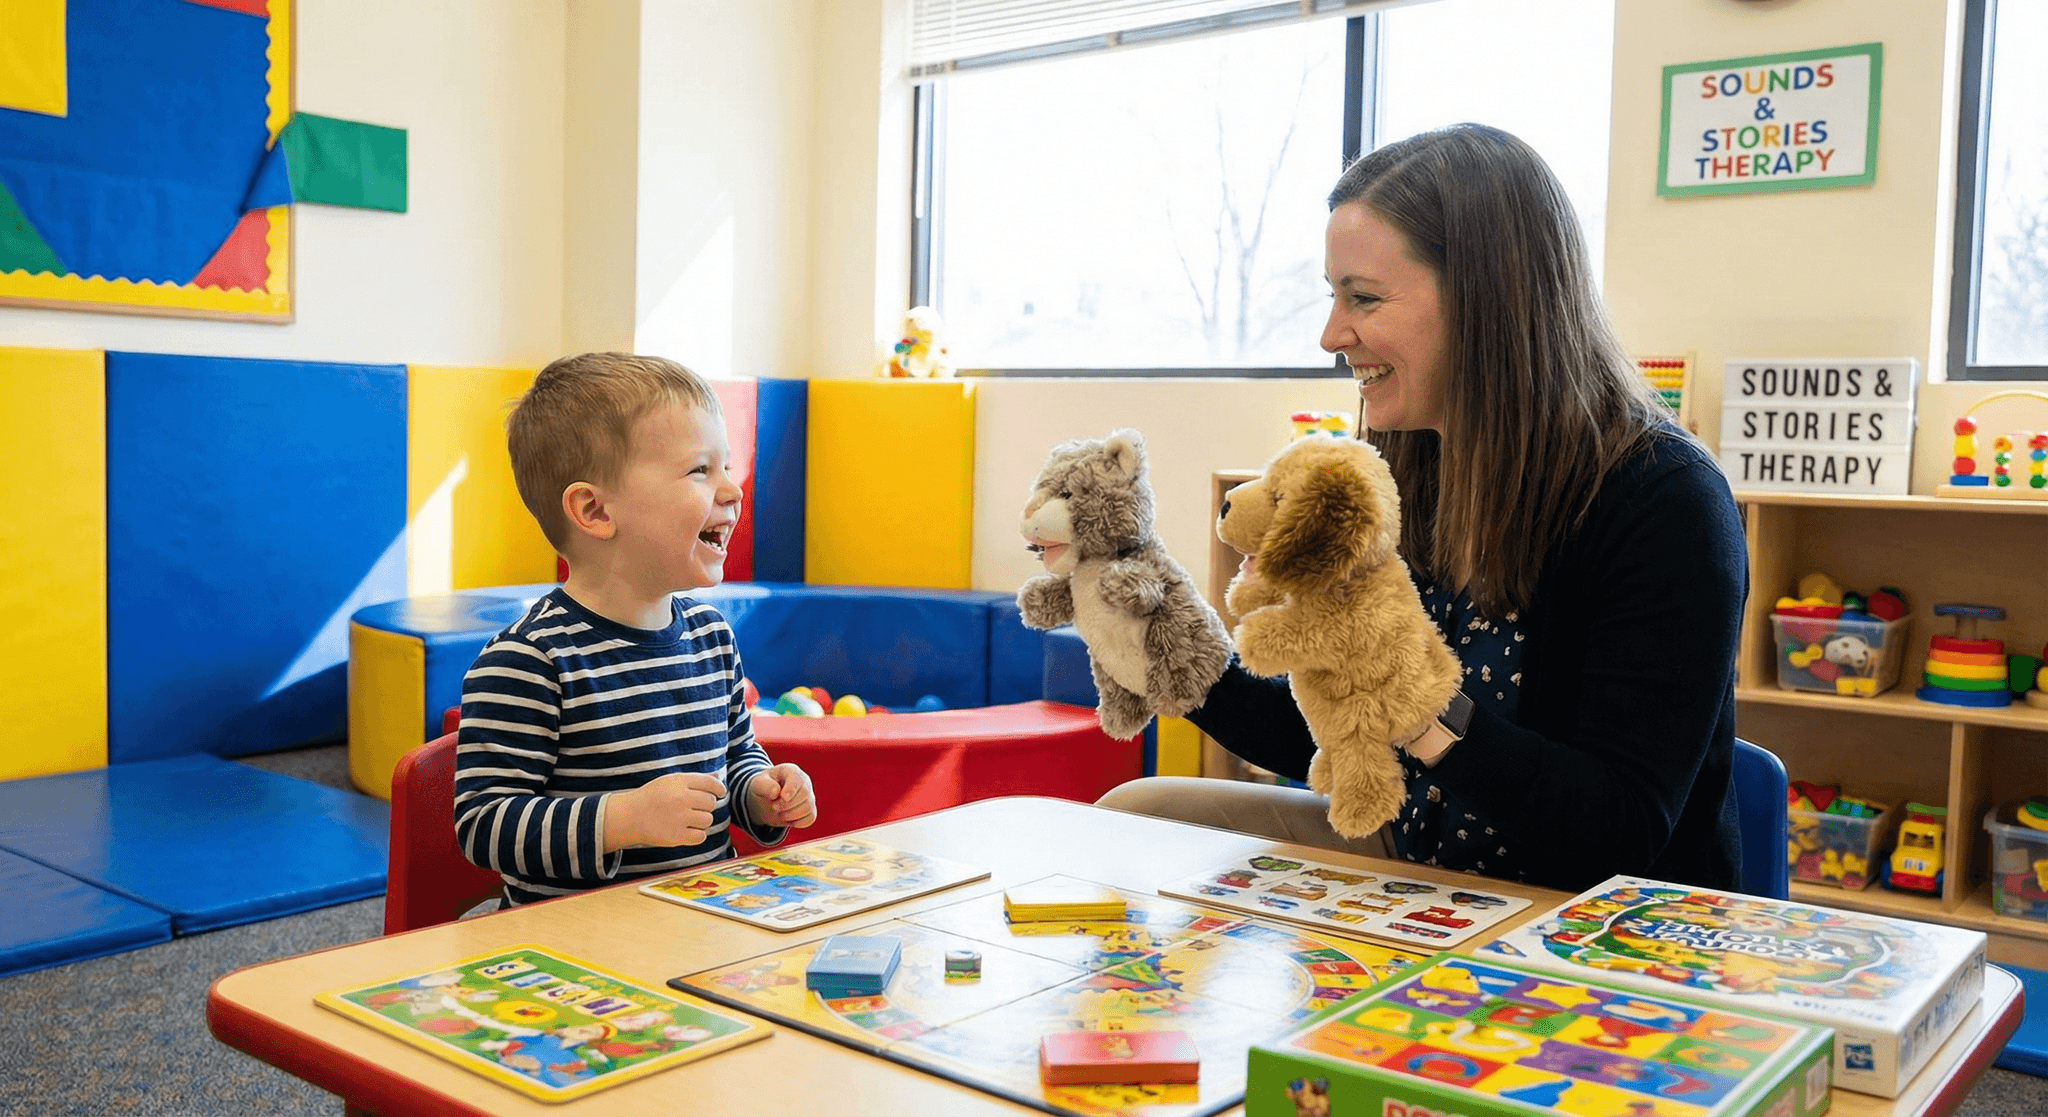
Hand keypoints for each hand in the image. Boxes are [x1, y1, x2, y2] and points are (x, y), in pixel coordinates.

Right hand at [604, 772, 725, 851]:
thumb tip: (717, 778)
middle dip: (706, 805)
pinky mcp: (676, 836)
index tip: (720, 793)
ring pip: (708, 820)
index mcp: (679, 782)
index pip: (710, 784)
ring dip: (702, 821)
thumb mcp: (670, 781)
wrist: (629, 817)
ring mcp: (679, 818)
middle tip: (694, 808)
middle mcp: (681, 799)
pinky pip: (701, 836)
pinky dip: (696, 835)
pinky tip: (686, 830)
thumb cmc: (651, 797)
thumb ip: (694, 780)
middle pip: (711, 803)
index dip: (719, 789)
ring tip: (688, 819)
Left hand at [747, 764, 817, 828]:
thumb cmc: (764, 788)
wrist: (767, 799)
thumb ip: (764, 786)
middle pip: (804, 793)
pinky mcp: (811, 810)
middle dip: (786, 804)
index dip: (791, 789)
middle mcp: (804, 782)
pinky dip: (797, 822)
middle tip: (774, 807)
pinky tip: (788, 818)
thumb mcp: (758, 784)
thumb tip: (776, 792)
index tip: (783, 797)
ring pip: (808, 808)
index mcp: (791, 771)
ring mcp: (809, 796)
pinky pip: (810, 818)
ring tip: (779, 812)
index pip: (797, 778)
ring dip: (790, 815)